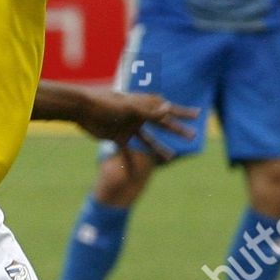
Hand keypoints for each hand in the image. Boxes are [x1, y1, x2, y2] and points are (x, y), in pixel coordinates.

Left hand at [76, 88, 198, 169]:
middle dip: (176, 130)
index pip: (167, 109)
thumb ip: (148, 111)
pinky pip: (125, 153)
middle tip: (192, 137)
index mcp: (143, 105)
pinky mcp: (115, 137)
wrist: (81, 109)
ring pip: (147, 140)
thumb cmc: (105, 103)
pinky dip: (129, 163)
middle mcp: (138, 117)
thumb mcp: (129, 108)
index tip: (198, 114)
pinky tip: (134, 176)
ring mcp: (128, 127)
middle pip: (161, 125)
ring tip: (171, 157)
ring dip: (158, 148)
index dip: (182, 112)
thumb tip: (169, 109)